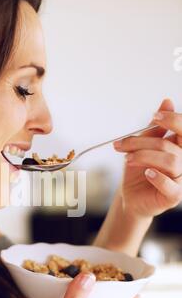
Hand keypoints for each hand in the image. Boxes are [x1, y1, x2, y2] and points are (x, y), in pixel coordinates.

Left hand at [114, 99, 181, 217]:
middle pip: (169, 145)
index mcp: (179, 148)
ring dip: (145, 157)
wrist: (130, 196)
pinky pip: (171, 186)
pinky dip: (157, 177)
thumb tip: (167, 101)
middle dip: (142, 142)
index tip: (155, 116)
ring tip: (127, 159)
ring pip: (171, 162)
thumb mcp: (143, 146)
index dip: (173, 120)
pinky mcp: (174, 196)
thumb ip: (156, 128)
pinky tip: (146, 173)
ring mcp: (181, 180)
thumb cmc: (138, 171)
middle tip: (121, 144)